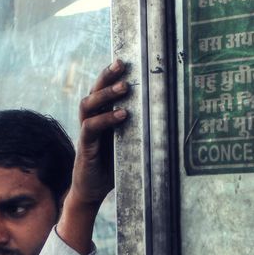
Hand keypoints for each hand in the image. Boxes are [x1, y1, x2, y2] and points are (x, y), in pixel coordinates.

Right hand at [56, 60, 129, 254]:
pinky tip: (122, 115)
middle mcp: (90, 121)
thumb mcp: (129, 147)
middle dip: (107, 75)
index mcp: (101, 118)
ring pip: (89, 104)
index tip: (125, 61)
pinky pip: (91, 127)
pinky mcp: (84, 147)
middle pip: (94, 91)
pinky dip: (106, 119)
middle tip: (122, 64)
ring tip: (124, 86)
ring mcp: (85, 133)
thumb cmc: (111, 168)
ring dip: (106, 94)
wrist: (90, 193)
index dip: (111, 75)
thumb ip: (140, 134)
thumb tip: (168, 123)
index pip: (102, 90)